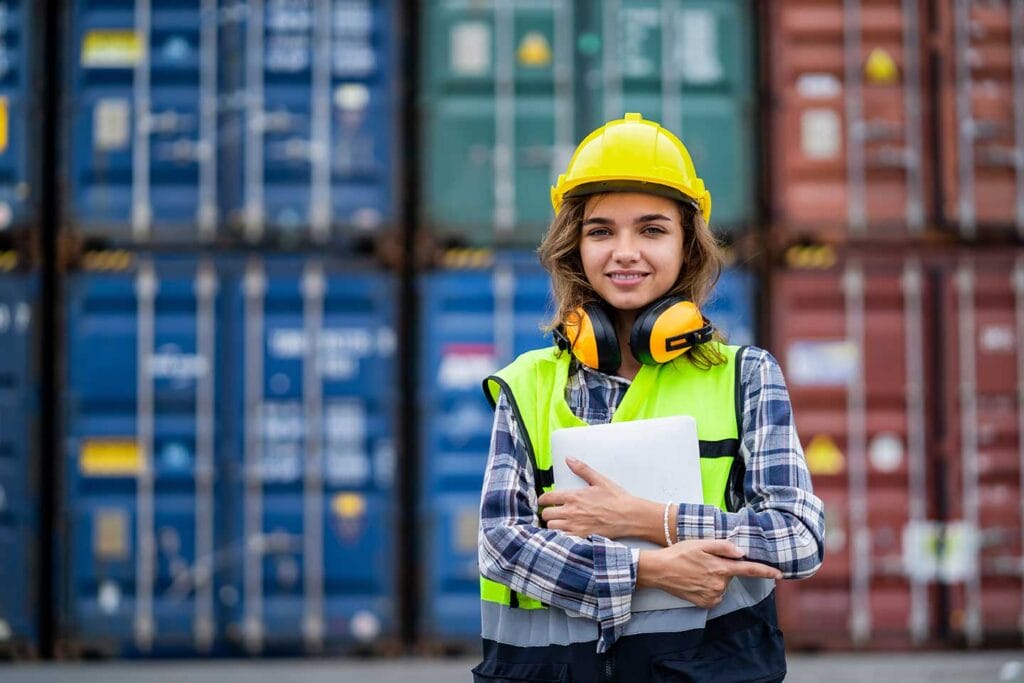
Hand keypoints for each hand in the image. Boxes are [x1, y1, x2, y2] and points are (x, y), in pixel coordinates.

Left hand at [537, 457, 644, 538]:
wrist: (629, 516)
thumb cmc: (616, 499)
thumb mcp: (599, 480)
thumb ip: (582, 469)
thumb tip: (569, 459)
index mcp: (573, 496)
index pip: (547, 498)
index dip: (542, 500)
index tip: (543, 501)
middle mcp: (571, 512)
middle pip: (546, 514)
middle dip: (548, 512)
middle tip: (553, 512)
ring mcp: (575, 526)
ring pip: (552, 527)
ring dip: (554, 524)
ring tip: (560, 522)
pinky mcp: (581, 538)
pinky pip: (562, 539)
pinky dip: (561, 536)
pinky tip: (567, 532)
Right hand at [637, 540, 782, 608]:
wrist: (659, 570)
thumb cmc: (679, 554)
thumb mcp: (701, 543)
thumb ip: (723, 547)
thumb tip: (741, 553)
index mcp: (720, 568)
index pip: (749, 570)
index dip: (766, 571)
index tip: (779, 574)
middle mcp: (719, 585)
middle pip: (732, 575)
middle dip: (724, 567)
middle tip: (705, 560)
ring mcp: (712, 596)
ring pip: (723, 585)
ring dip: (716, 578)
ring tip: (697, 570)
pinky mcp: (705, 603)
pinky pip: (715, 594)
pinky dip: (710, 587)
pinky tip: (696, 580)